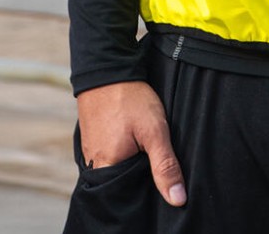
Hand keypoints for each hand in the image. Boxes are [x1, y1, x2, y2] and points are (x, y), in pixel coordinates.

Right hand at [77, 80, 186, 206]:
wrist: (108, 68)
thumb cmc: (130, 98)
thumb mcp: (154, 131)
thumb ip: (165, 166)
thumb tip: (178, 199)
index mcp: (106, 170)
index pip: (129, 195)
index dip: (147, 188)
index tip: (158, 172)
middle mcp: (94, 165)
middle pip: (122, 182)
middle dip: (139, 173)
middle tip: (150, 152)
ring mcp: (90, 152)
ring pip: (116, 167)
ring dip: (130, 160)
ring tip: (141, 143)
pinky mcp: (91, 139)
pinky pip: (109, 154)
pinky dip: (122, 149)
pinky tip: (131, 137)